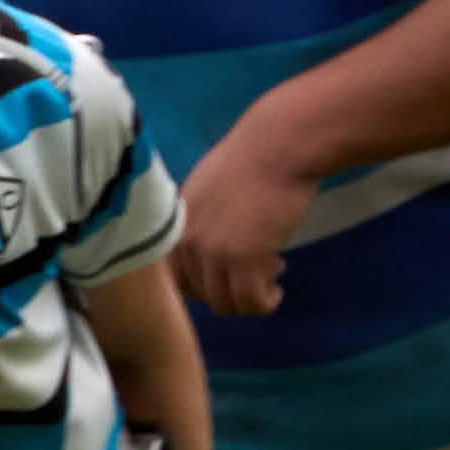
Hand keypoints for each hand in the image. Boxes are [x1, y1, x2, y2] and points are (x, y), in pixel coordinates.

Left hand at [172, 114, 320, 316]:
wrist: (279, 145)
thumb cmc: (251, 160)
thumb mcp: (205, 190)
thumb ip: (196, 222)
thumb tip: (200, 249)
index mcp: (174, 226)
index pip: (170, 277)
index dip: (200, 282)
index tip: (225, 273)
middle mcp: (186, 242)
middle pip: (197, 294)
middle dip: (228, 289)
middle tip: (255, 271)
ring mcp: (213, 252)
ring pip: (223, 303)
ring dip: (247, 297)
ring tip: (269, 272)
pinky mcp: (245, 259)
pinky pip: (250, 303)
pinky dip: (264, 303)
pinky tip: (275, 289)